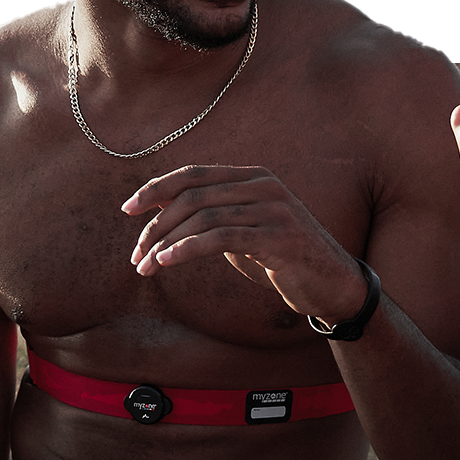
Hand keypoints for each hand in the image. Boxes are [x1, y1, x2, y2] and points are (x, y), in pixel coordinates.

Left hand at [122, 165, 365, 323]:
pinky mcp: (279, 237)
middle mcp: (265, 186)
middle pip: (193, 196)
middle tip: (136, 256)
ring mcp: (274, 209)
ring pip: (203, 217)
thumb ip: (212, 216)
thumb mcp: (243, 232)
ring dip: (166, 243)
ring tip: (146, 267)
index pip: (194, 174)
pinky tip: (167, 263)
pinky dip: (187, 249)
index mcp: (254, 177)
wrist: (332, 285)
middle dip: (156, 225)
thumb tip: (160, 208)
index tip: (128, 210)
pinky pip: (221, 238)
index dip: (157, 188)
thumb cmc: (282, 260)